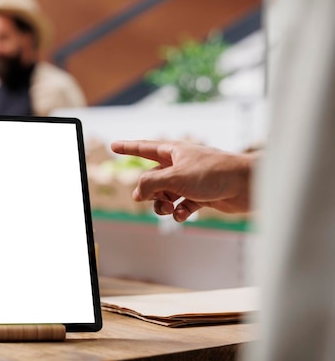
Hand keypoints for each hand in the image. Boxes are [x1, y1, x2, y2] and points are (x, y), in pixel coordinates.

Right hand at [110, 140, 256, 221]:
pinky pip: (180, 205)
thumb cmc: (213, 173)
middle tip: (155, 198)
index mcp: (174, 151)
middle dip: (149, 191)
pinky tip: (182, 215)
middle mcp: (180, 164)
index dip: (127, 148)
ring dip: (162, 204)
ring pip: (164, 194)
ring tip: (169, 209)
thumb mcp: (174, 177)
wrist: (247, 185)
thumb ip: (150, 184)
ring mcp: (190, 181)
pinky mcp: (200, 196)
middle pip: (152, 178)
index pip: (144, 148)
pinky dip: (178, 211)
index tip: (113, 146)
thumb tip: (137, 194)